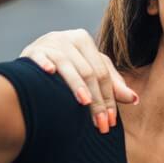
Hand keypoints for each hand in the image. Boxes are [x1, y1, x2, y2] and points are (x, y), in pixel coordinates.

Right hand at [21, 29, 137, 132]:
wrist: (28, 64)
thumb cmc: (65, 70)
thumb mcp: (89, 73)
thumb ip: (111, 85)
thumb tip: (135, 99)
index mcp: (84, 40)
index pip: (102, 72)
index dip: (109, 97)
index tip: (110, 121)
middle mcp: (68, 38)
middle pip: (89, 72)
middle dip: (96, 100)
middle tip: (100, 124)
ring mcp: (49, 43)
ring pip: (68, 66)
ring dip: (76, 84)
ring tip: (85, 102)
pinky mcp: (31, 50)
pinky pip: (39, 57)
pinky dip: (44, 63)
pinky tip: (50, 72)